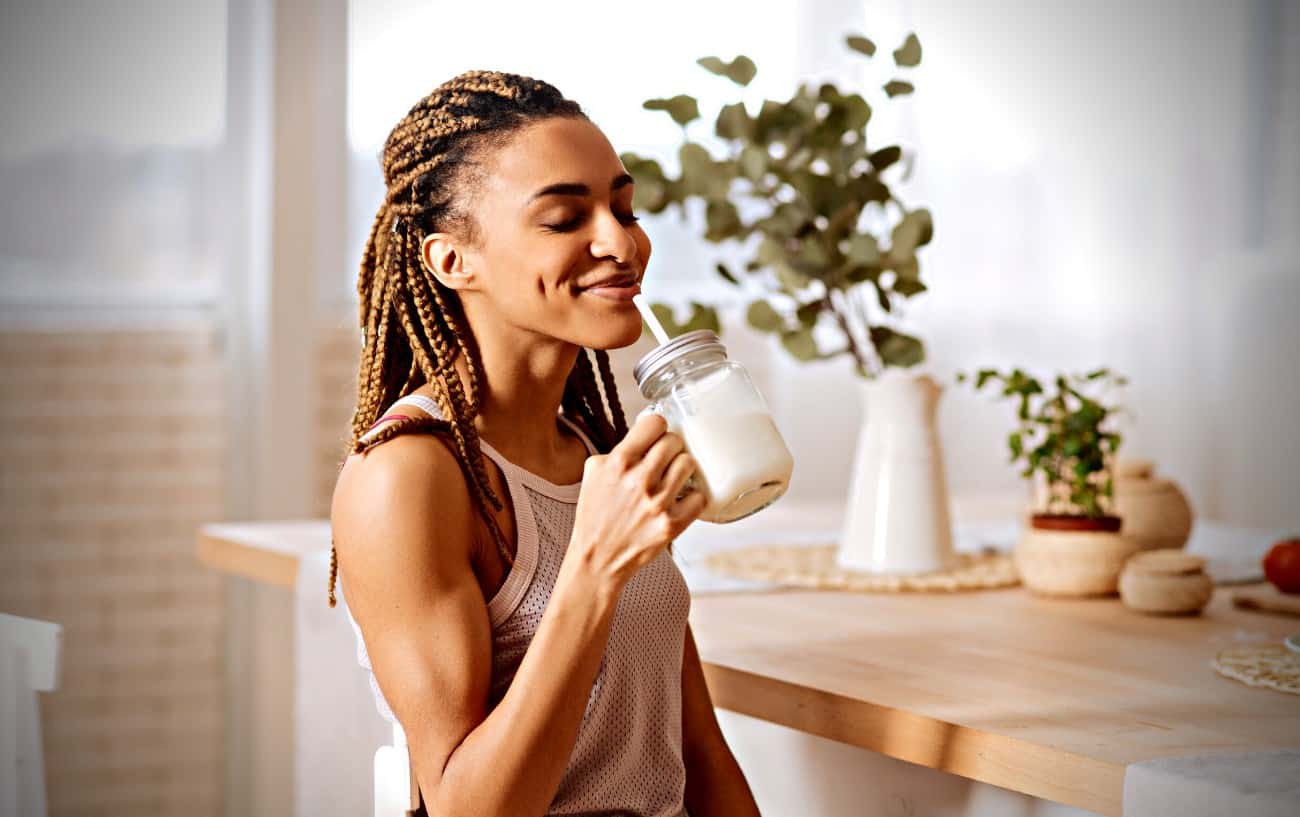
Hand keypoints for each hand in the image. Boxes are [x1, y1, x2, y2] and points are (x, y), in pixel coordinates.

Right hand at [565, 413, 705, 589]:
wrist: (596, 558)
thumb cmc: (595, 515)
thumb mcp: (593, 473)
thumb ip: (617, 451)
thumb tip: (643, 437)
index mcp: (619, 462)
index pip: (655, 423)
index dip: (657, 429)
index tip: (656, 437)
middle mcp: (639, 480)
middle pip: (675, 442)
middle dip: (671, 449)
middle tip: (665, 460)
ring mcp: (657, 503)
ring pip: (689, 464)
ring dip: (682, 470)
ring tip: (674, 479)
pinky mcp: (671, 524)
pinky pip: (699, 497)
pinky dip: (692, 498)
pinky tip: (680, 501)